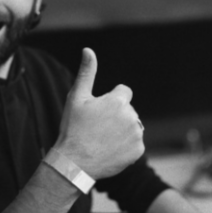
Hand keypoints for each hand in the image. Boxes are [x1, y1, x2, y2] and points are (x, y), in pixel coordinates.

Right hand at [54, 48, 144, 178]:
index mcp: (118, 101)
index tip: (99, 111)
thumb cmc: (73, 128)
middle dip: (116, 115)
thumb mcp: (77, 98)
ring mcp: (136, 135)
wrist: (74, 162)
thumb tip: (88, 50)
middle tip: (98, 128)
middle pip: (127, 110)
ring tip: (103, 139)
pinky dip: (125, 146)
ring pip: (132, 126)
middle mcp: (132, 116)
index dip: (110, 100)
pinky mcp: (138, 151)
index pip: (124, 92)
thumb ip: (87, 72)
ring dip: (122, 130)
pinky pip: (135, 143)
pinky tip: (110, 149)